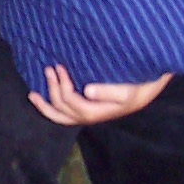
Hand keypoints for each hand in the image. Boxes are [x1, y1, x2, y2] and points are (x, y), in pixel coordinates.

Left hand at [29, 65, 172, 125]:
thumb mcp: (130, 89)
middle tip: (50, 67)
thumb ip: (110, 91)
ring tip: (33, 93)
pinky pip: (64, 115)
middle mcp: (91, 116)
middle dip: (53, 89)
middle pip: (64, 109)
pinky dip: (50, 110)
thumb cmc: (141, 85)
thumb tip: (88, 90)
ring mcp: (88, 115)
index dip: (63, 87)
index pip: (74, 104)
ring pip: (60, 117)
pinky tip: (40, 99)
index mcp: (100, 112)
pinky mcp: (87, 109)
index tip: (60, 66)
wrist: (150, 85)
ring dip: (46, 105)